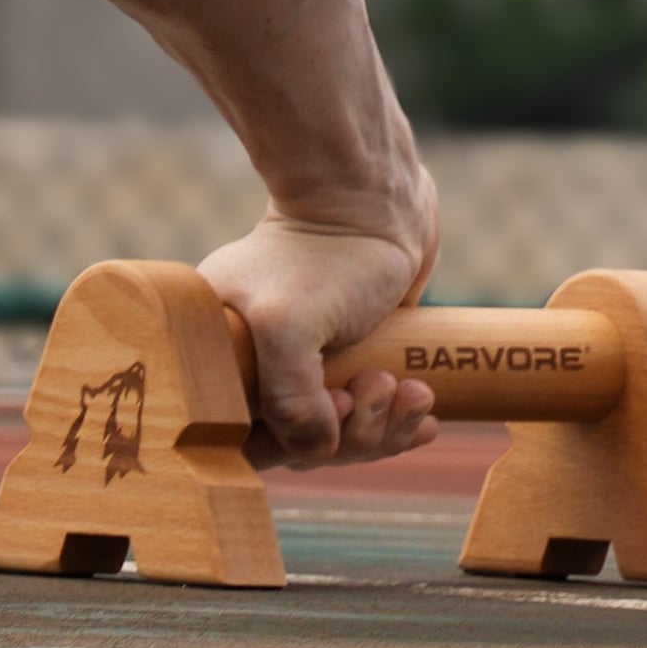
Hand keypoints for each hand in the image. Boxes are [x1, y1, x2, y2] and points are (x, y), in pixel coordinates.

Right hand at [195, 183, 441, 466]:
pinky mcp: (353, 361)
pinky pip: (372, 416)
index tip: (336, 404)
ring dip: (383, 425)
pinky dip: (400, 420)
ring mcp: (308, 366)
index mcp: (222, 359)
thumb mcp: (287, 324)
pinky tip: (425, 408)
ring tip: (412, 393)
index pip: (247, 439)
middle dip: (352, 431)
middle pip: (299, 444)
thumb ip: (288, 398)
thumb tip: (317, 450)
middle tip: (378, 386)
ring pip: (341, 434)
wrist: (380, 197)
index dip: (295, 442)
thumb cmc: (326, 253)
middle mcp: (259, 366)